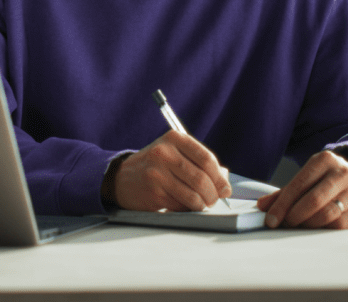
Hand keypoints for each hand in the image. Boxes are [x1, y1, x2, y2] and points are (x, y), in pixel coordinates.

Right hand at [113, 131, 231, 211]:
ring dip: (203, 204)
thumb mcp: (175, 154)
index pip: (206, 158)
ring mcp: (157, 173)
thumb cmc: (155, 166)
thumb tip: (224, 182)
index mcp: (174, 138)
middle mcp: (164, 153)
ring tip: (203, 204)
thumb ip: (199, 163)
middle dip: (213, 193)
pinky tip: (186, 206)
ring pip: (193, 194)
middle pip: (201, 177)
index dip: (219, 177)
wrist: (123, 178)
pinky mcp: (153, 192)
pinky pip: (181, 205)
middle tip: (215, 199)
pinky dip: (189, 209)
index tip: (225, 188)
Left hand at [256, 150, 347, 229]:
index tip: (271, 219)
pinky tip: (316, 227)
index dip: (282, 204)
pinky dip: (323, 229)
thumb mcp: (308, 177)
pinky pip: (339, 224)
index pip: (299, 184)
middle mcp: (342, 173)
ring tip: (299, 225)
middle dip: (294, 216)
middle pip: (313, 200)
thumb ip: (285, 192)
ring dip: (308, 224)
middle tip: (284, 224)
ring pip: (327, 214)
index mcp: (324, 160)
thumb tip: (262, 206)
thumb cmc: (327, 180)